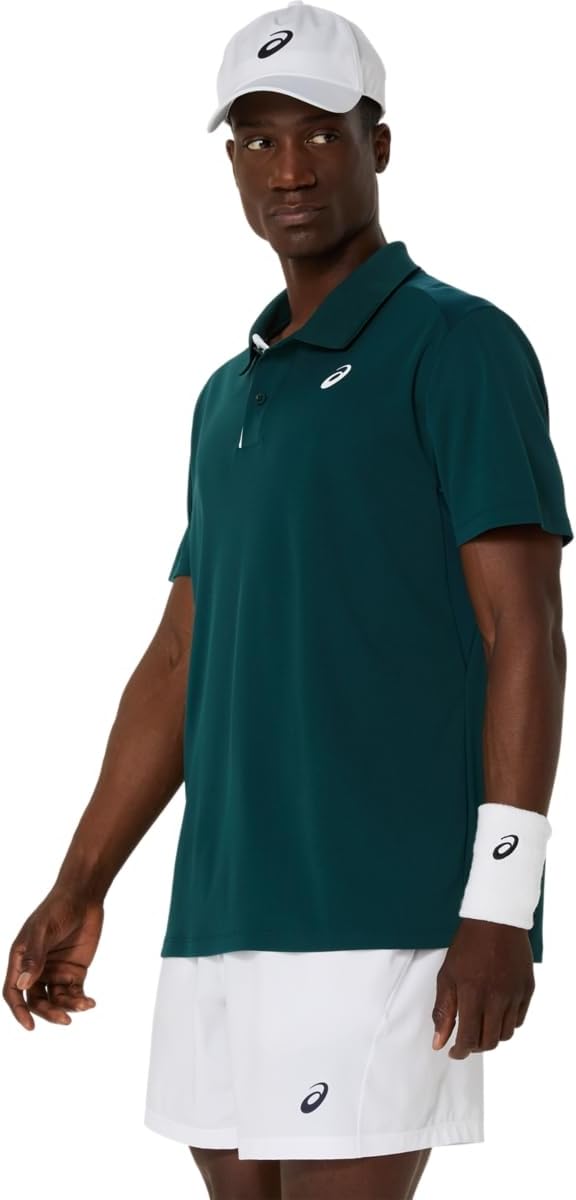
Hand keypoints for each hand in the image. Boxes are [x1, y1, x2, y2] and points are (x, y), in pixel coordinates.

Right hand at [3, 885, 104, 1030]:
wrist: (84, 896)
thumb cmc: (57, 908)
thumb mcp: (42, 930)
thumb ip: (33, 956)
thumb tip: (23, 984)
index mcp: (21, 959)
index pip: (14, 991)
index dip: (19, 1010)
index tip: (30, 1026)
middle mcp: (36, 969)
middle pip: (36, 1000)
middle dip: (49, 1012)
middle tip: (65, 1019)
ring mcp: (55, 971)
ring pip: (56, 1000)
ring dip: (68, 1007)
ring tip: (84, 1005)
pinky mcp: (74, 970)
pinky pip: (74, 992)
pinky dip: (80, 1000)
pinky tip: (89, 1002)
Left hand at [431, 917, 535, 1058]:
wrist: (496, 920)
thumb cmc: (467, 946)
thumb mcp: (447, 975)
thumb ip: (443, 1011)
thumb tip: (439, 1042)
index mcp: (473, 993)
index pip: (469, 1038)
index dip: (460, 1051)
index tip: (453, 1052)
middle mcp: (497, 997)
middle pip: (489, 1041)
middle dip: (475, 1046)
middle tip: (466, 1040)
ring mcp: (515, 994)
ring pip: (506, 1034)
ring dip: (491, 1036)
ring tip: (481, 1025)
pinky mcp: (528, 989)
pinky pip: (519, 1019)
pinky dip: (507, 1023)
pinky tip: (496, 1013)